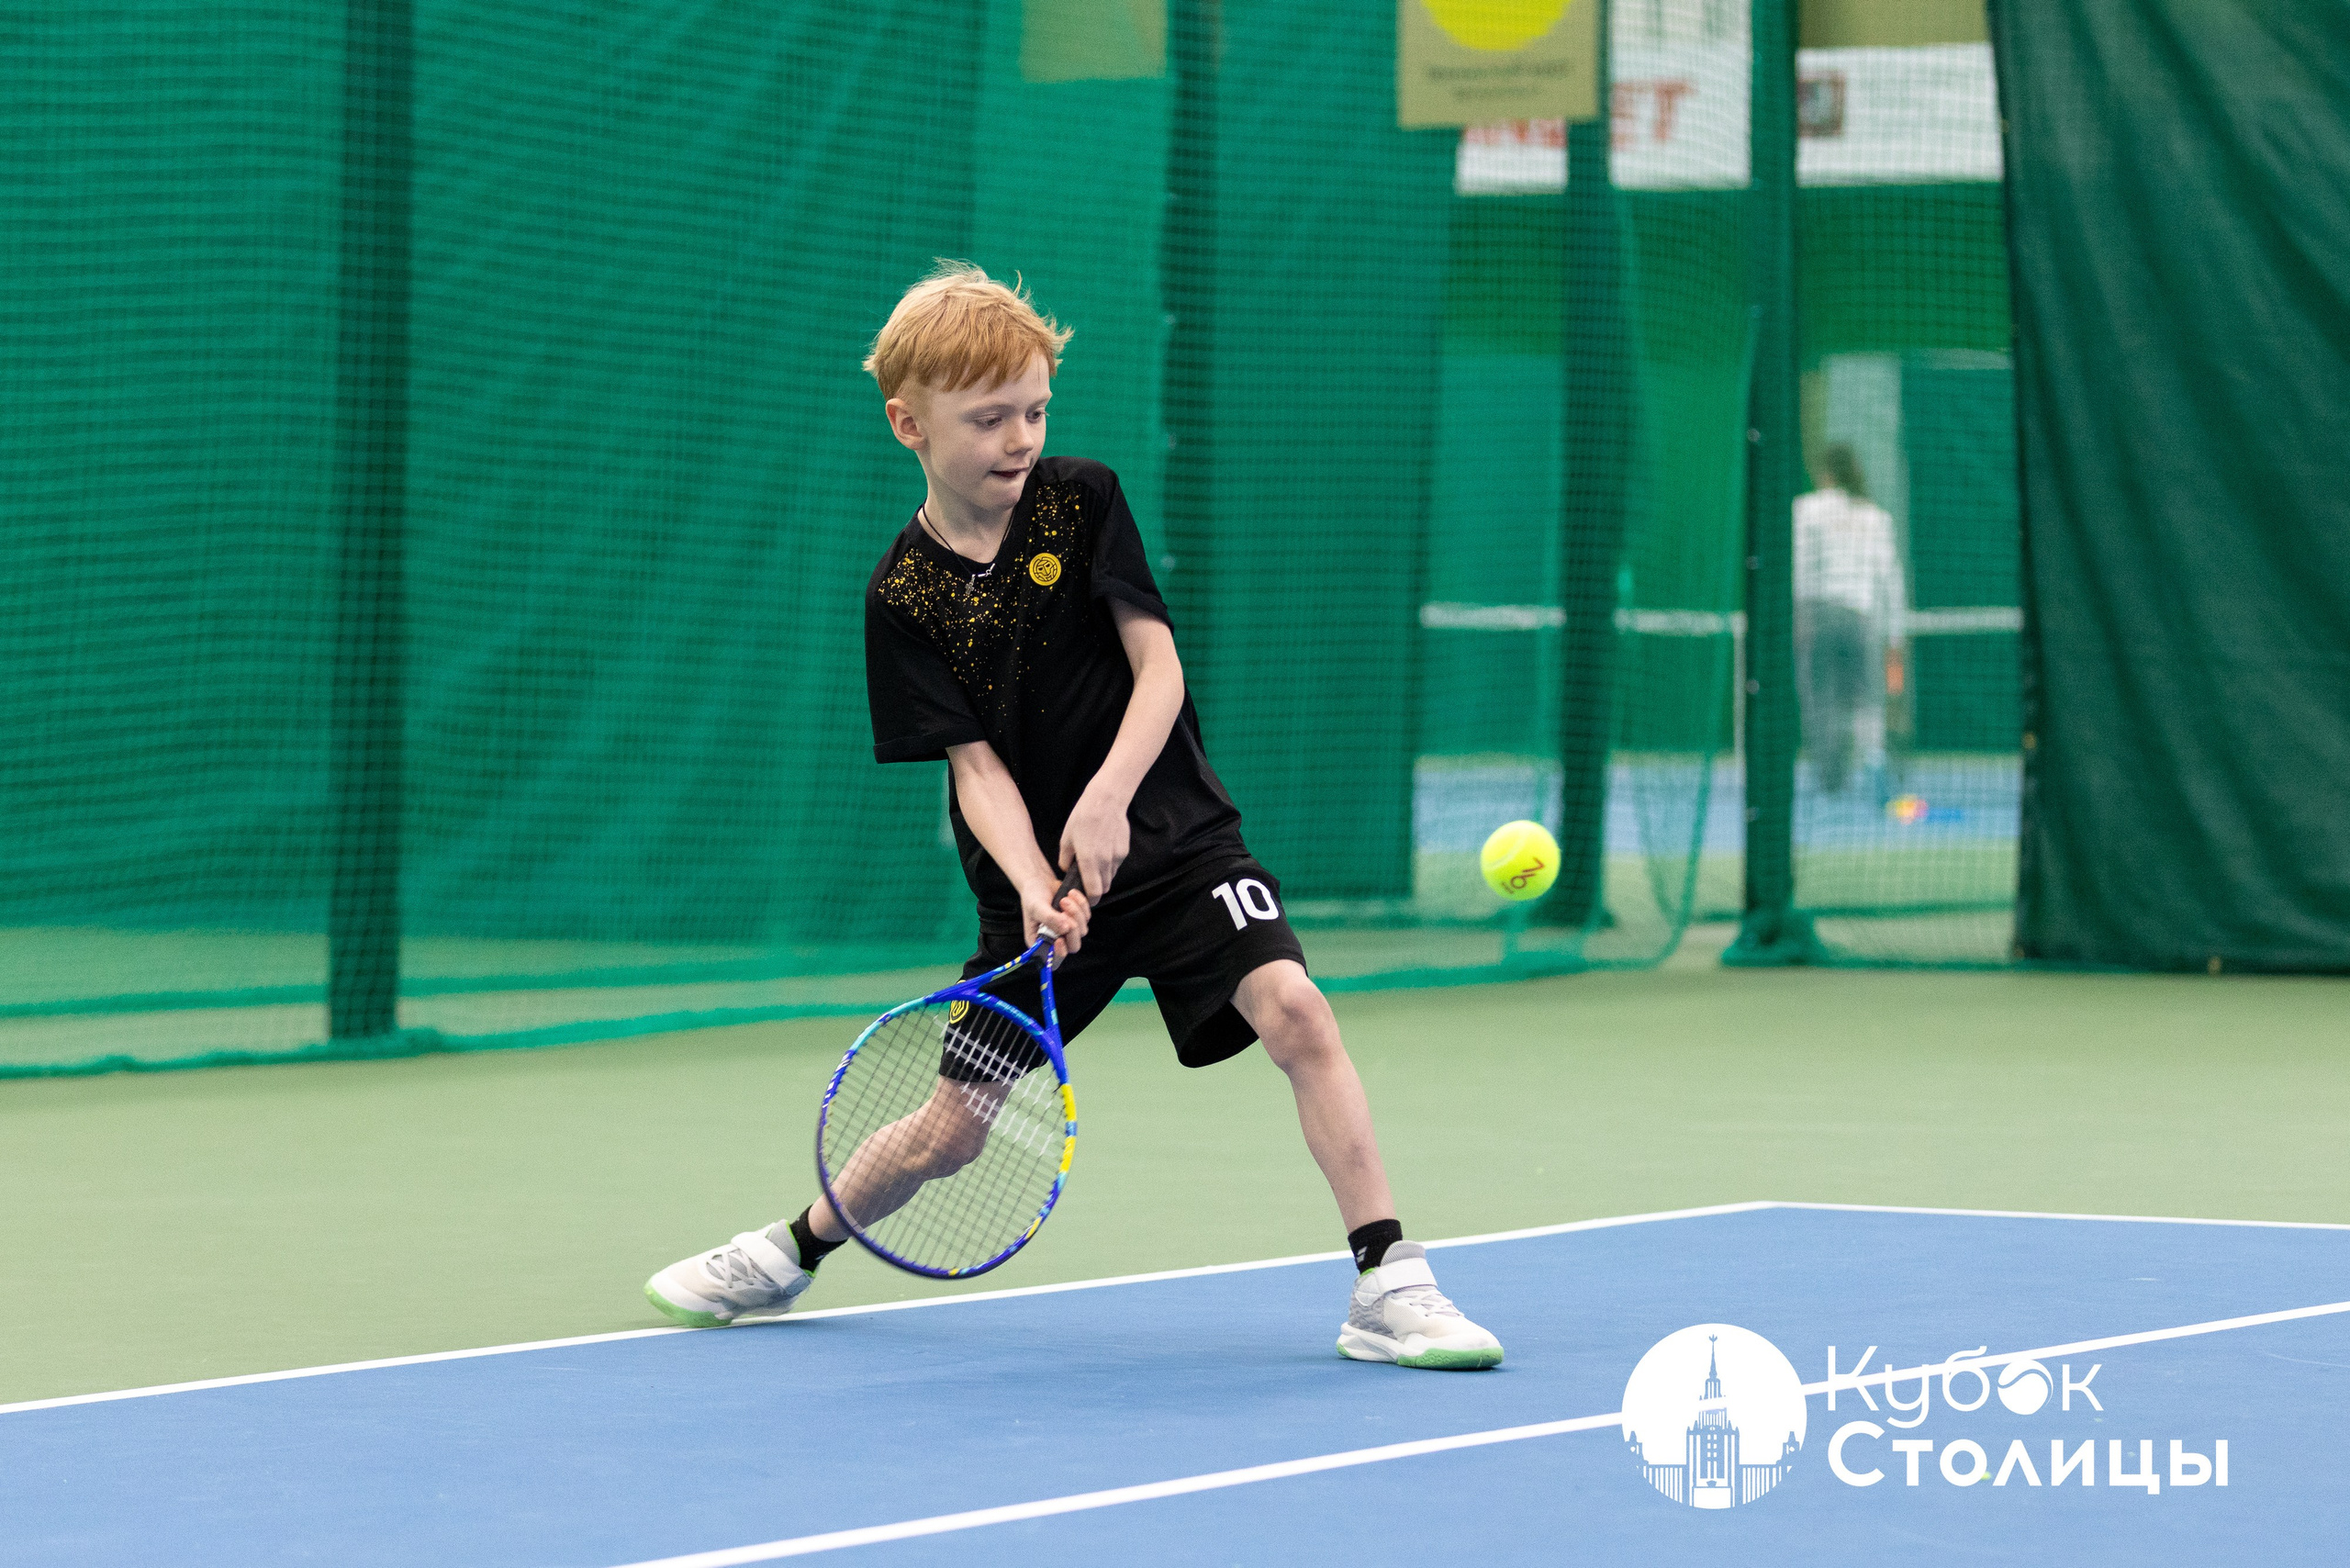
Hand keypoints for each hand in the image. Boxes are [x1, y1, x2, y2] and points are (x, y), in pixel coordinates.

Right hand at [1021, 872, 1089, 965]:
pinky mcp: (1077, 919)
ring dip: (1076, 912)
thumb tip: (1066, 929)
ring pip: (1082, 930)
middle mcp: (1055, 940)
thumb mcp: (1037, 907)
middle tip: (1064, 909)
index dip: (1059, 952)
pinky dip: (1081, 904)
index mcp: (1040, 942)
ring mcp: (1068, 930)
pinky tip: (1071, 893)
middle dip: (1073, 928)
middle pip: (1073, 946)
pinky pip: (1087, 916)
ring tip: (1064, 899)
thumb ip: (1050, 919)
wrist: (1039, 881)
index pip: (1054, 958)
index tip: (1060, 939)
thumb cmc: (1033, 896)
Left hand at [1058, 780, 1131, 906]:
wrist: (1106, 800)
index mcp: (1089, 861)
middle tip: (1087, 882)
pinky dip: (1109, 864)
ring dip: (1103, 876)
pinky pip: (1116, 864)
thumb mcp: (1066, 838)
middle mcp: (1106, 862)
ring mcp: (1117, 857)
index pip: (1094, 892)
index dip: (1090, 899)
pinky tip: (1102, 850)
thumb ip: (1065, 859)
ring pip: (1111, 876)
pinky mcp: (1124, 850)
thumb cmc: (1083, 817)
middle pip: (1105, 888)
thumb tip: (1066, 869)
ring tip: (1094, 863)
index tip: (1084, 898)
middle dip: (1097, 889)